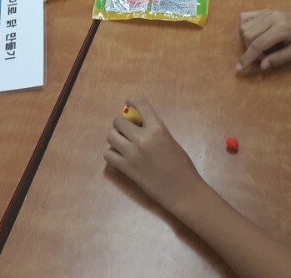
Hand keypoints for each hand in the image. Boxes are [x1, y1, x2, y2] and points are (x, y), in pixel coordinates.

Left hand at [104, 96, 204, 214]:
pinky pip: (108, 154)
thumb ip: (153, 131)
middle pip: (119, 121)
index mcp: (158, 128)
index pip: (140, 103)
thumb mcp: (169, 140)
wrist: (182, 190)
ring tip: (123, 144)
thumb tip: (136, 124)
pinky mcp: (126, 168)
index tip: (129, 103)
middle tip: (127, 131)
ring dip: (115, 138)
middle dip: (121, 124)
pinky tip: (120, 157)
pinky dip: (112, 154)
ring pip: (110, 136)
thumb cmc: (182, 166)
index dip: (132, 101)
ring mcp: (132, 153)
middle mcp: (143, 138)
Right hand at [237, 8, 290, 71]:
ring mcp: (268, 12)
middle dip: (249, 50)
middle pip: (248, 34)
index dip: (247, 58)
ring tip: (262, 47)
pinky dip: (245, 27)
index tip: (238, 69)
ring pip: (245, 26)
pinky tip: (254, 35)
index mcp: (281, 28)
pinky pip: (246, 17)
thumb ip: (280, 58)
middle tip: (264, 57)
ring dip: (247, 40)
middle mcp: (271, 17)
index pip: (257, 44)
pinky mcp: (266, 10)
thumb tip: (262, 66)